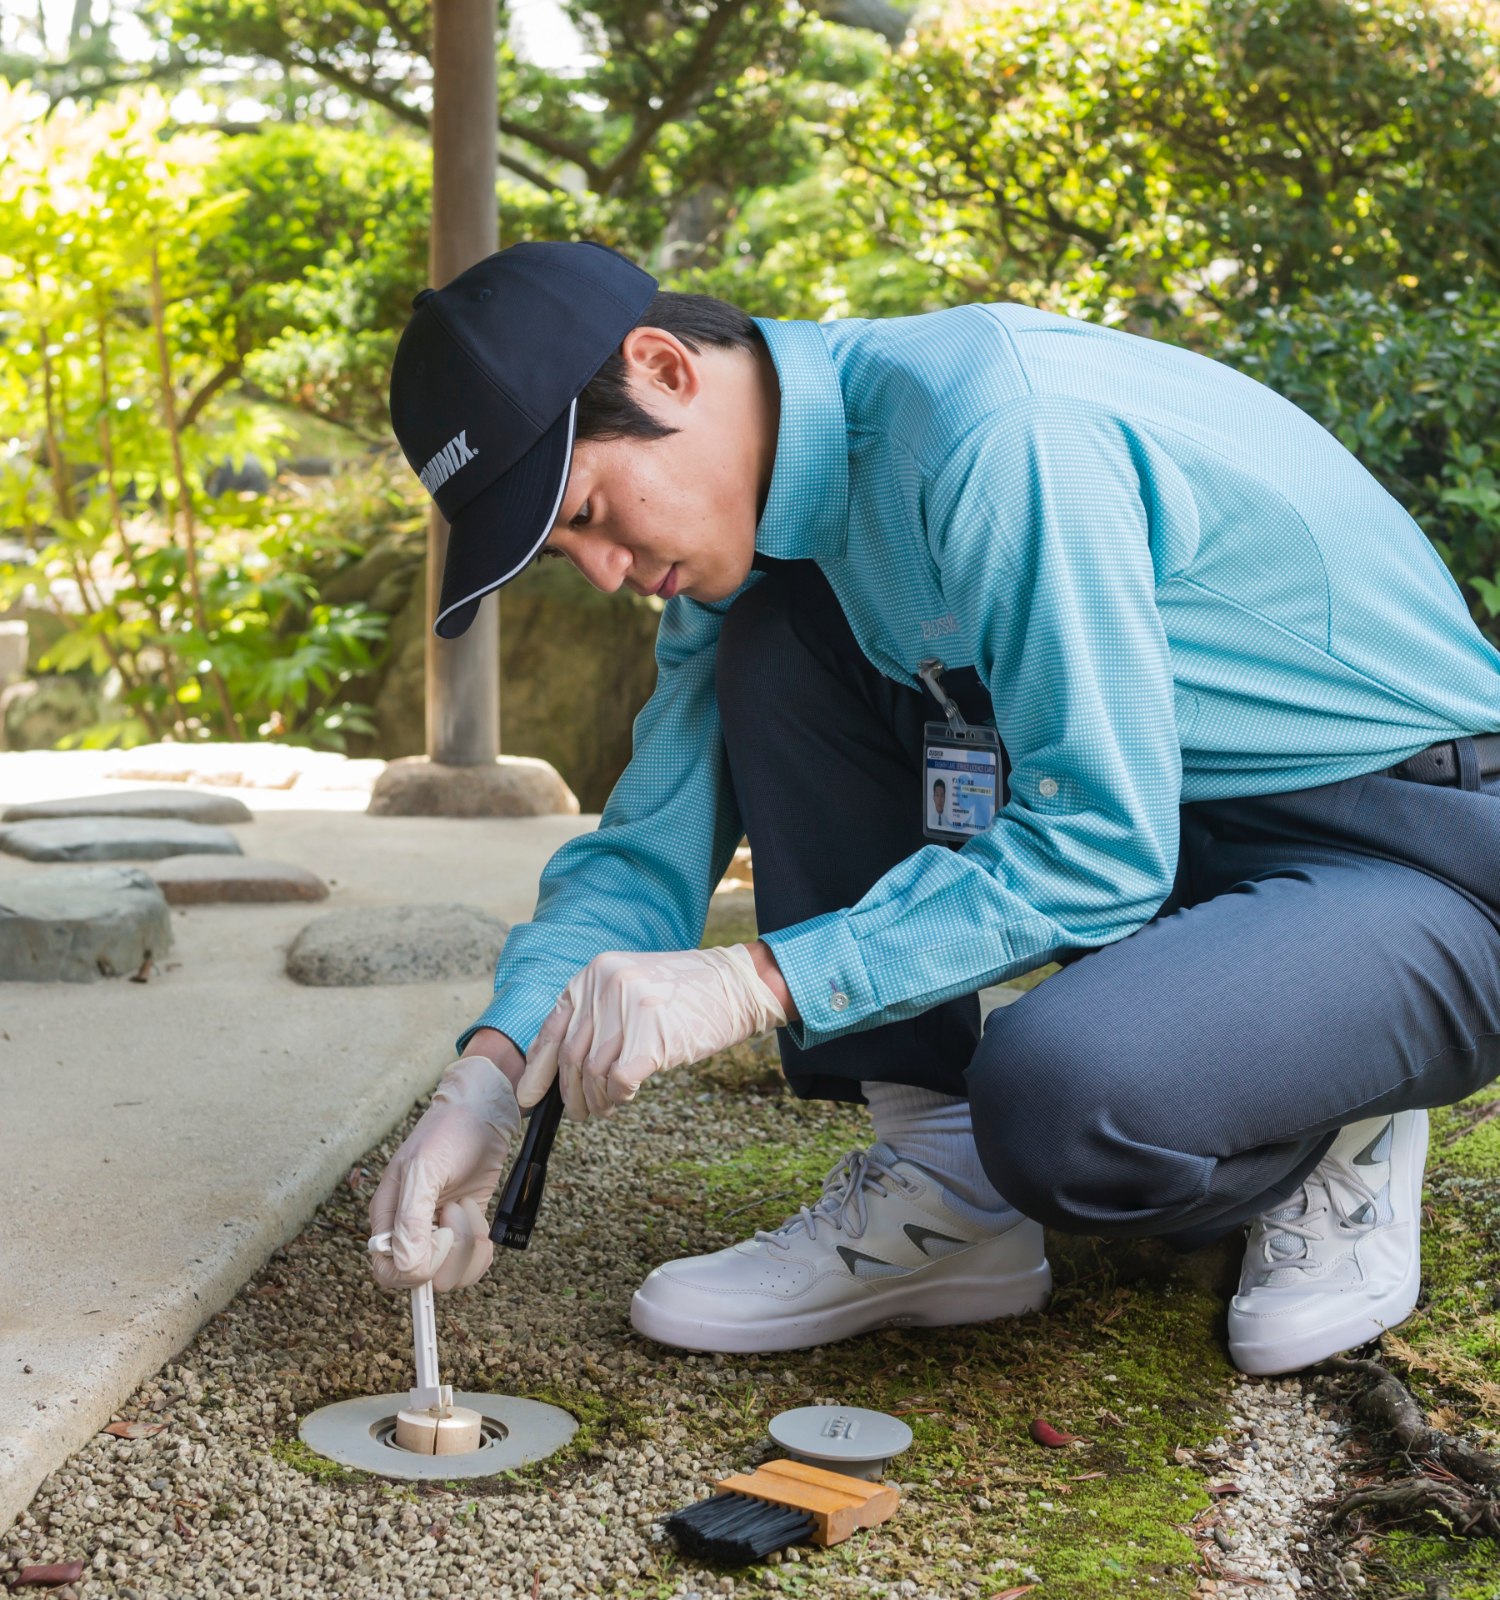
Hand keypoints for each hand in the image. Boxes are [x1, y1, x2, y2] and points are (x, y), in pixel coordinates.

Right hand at [367, 1056, 520, 1291]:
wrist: (484, 1111)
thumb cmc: (448, 1132)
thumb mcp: (425, 1169)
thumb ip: (411, 1219)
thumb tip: (406, 1264)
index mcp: (389, 1216)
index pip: (387, 1271)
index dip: (413, 1270)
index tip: (438, 1239)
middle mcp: (411, 1230)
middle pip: (424, 1278)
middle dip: (450, 1251)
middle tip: (454, 1210)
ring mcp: (440, 1232)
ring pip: (452, 1274)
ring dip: (469, 1244)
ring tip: (466, 1205)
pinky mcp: (466, 1230)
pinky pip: (473, 1264)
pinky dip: (483, 1248)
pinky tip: (480, 1216)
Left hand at [518, 943, 786, 1120]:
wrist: (737, 985)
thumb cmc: (685, 993)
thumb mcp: (629, 986)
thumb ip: (597, 1014)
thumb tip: (563, 1065)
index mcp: (594, 972)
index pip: (552, 1028)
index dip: (537, 1069)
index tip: (530, 1097)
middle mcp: (605, 984)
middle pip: (570, 1056)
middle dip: (570, 1093)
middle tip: (579, 1112)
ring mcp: (628, 1008)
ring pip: (592, 1073)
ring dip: (596, 1100)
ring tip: (606, 1107)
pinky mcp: (651, 1036)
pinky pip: (618, 1081)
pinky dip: (618, 1096)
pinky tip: (626, 1097)